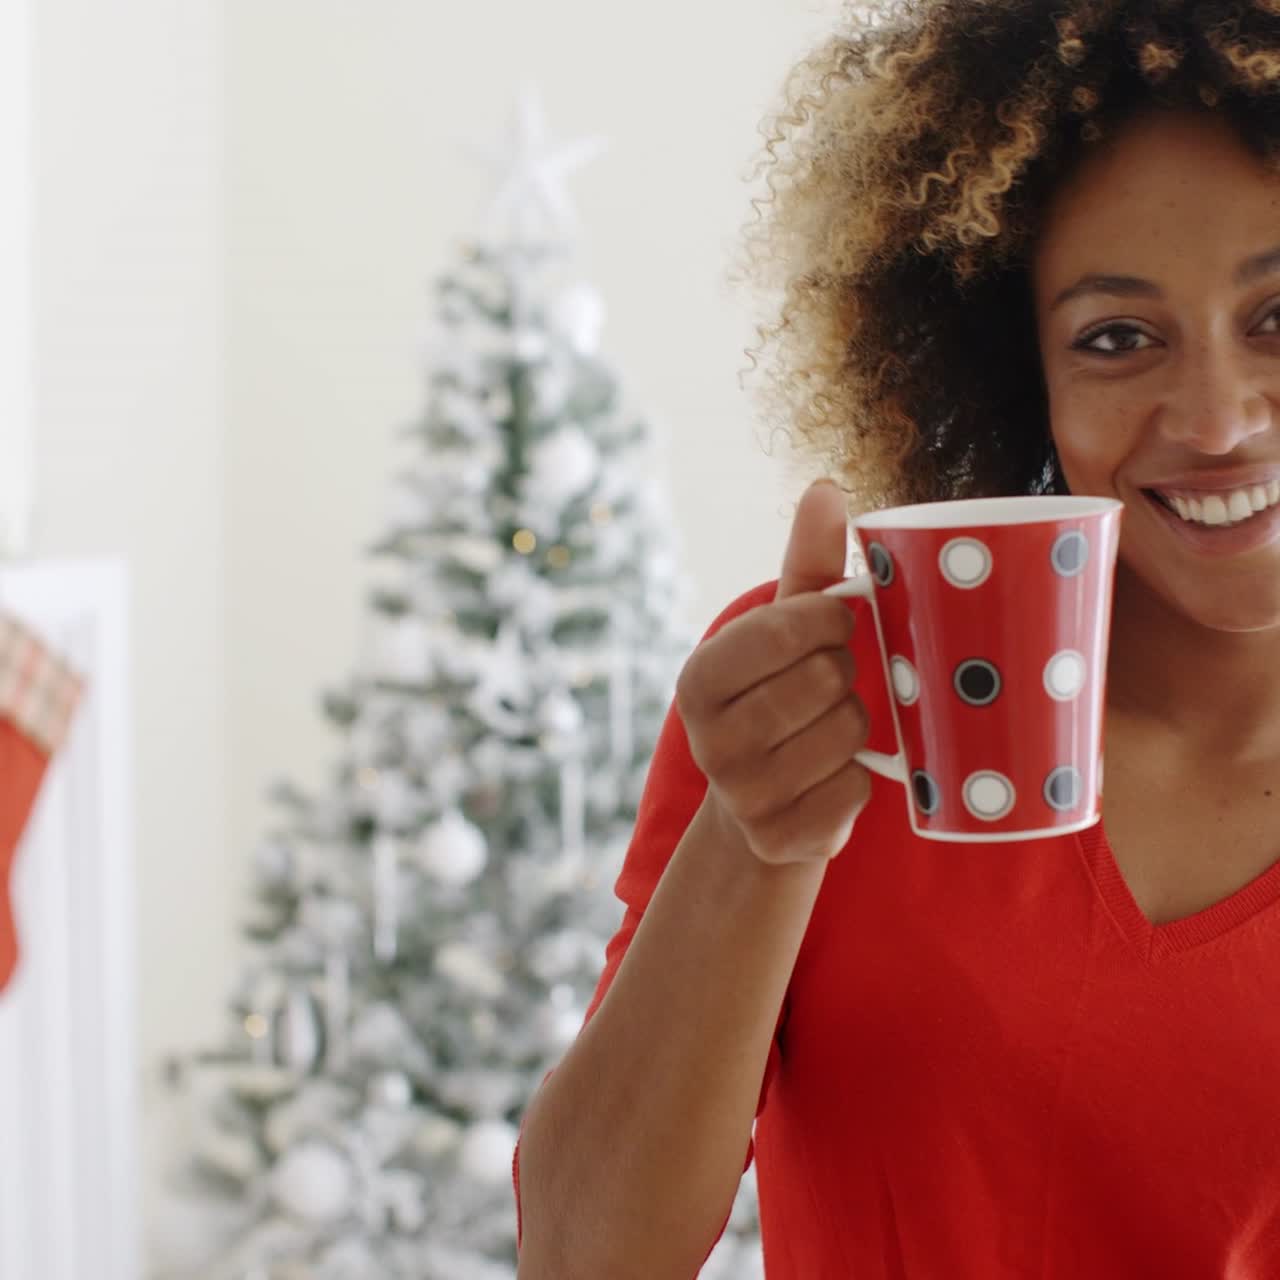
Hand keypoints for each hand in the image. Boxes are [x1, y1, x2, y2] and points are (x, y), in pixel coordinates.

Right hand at [676, 480, 872, 865]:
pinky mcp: (780, 838)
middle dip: (843, 678)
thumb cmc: (779, 697)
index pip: (788, 628)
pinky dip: (861, 780)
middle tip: (826, 689)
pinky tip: (832, 778)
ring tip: (827, 730)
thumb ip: (806, 564)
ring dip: (856, 728)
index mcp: (699, 677)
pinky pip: (858, 790)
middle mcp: (709, 739)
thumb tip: (826, 487)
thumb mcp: (784, 633)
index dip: (832, 622)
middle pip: (828, 680)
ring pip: (849, 734)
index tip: (836, 627)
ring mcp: (742, 795)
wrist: (759, 806)